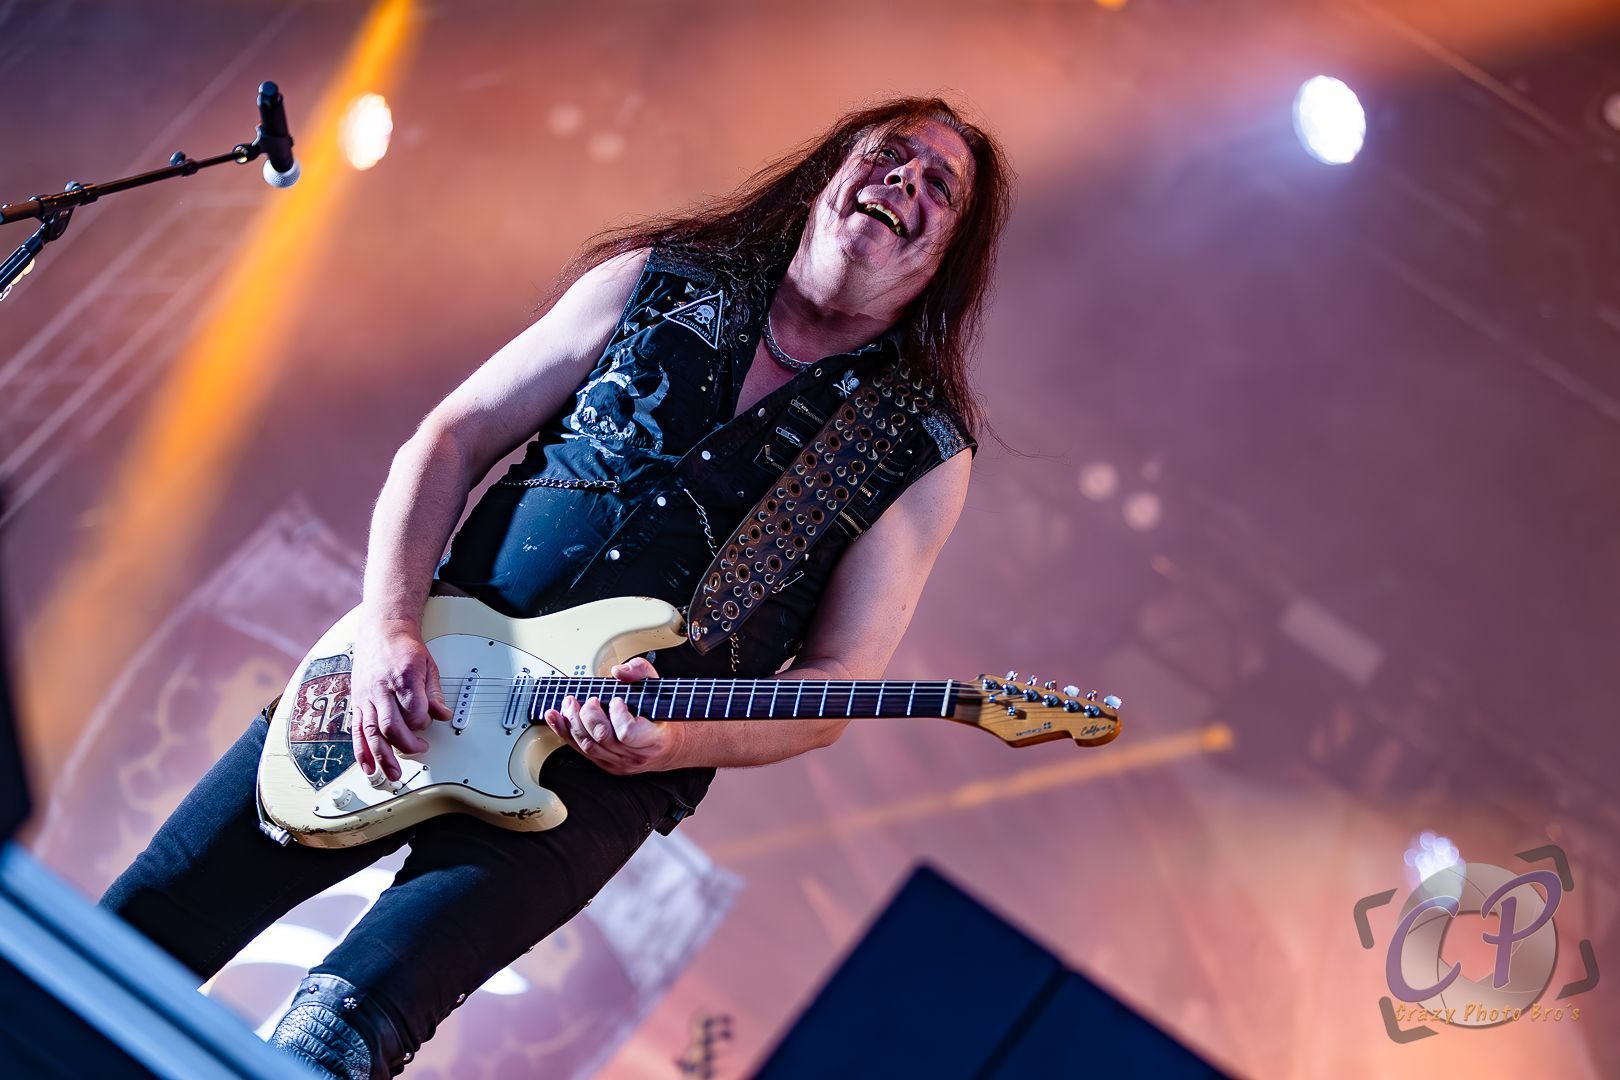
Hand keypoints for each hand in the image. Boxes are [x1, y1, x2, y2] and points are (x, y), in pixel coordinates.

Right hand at [349, 616, 452, 781]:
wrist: (381, 631)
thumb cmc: (405, 647)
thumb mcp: (429, 666)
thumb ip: (434, 694)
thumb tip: (443, 715)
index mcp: (403, 676)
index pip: (414, 711)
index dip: (424, 723)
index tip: (429, 723)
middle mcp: (381, 688)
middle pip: (391, 725)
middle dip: (406, 745)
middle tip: (420, 750)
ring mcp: (366, 696)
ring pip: (371, 732)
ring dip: (381, 757)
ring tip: (392, 774)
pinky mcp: (357, 701)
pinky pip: (356, 730)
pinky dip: (361, 750)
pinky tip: (367, 766)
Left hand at [543, 656, 675, 774]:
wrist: (670, 747)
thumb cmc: (663, 718)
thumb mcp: (658, 689)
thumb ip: (641, 672)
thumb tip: (618, 671)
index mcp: (653, 739)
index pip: (628, 733)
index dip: (618, 715)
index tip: (617, 701)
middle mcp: (634, 756)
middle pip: (602, 737)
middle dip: (590, 714)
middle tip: (591, 700)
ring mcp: (618, 763)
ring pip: (588, 745)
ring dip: (573, 722)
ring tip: (570, 704)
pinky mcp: (605, 764)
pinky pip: (580, 749)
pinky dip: (564, 731)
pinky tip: (555, 717)